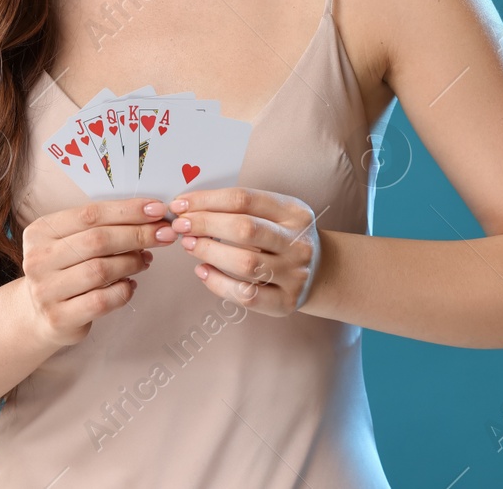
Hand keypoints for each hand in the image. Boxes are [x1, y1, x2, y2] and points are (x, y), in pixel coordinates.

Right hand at [19, 198, 165, 348]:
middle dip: (137, 234)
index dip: (127, 210)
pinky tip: (130, 284)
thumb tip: (151, 218)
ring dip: (132, 262)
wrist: (37, 314)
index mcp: (41, 231)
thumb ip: (102, 227)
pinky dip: (123, 290)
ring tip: (145, 260)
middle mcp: (38, 259)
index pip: (90, 214)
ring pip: (101, 270)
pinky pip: (102, 300)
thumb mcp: (71, 241)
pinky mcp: (59, 317)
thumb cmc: (64, 271)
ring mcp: (46, 290)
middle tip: (164, 234)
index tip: (157, 210)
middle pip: (97, 240)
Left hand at [157, 187, 321, 315]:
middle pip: (244, 229)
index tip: (180, 204)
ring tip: (190, 245)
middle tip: (180, 226)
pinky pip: (247, 296)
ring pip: (245, 264)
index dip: (207, 200)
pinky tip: (202, 272)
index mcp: (294, 211)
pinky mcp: (286, 303)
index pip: (244, 199)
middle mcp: (298, 242)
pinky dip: (218, 284)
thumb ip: (239, 208)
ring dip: (209, 253)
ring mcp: (295, 274)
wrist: (322, 272)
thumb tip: (189, 207)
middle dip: (205, 225)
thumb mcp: (275, 214)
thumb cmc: (283, 237)